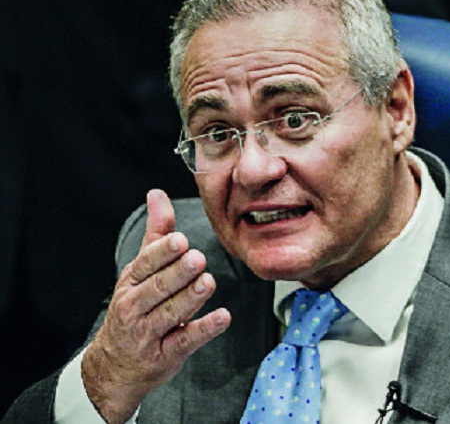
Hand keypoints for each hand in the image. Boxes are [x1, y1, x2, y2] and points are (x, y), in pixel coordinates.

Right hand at [82, 189, 231, 422]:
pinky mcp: (165, 355)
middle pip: (159, 288)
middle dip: (178, 273)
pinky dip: (204, 329)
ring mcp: (148, 333)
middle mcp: (135, 307)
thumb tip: (157, 194)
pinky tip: (223, 317)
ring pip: (171, 313)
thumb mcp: (139, 272)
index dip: (163, 253)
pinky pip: (186, 341)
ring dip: (191, 298)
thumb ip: (155, 234)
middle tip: (198, 259)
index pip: (146, 265)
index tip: (180, 240)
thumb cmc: (134, 309)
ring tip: (208, 283)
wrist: (114, 367)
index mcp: (130, 283)